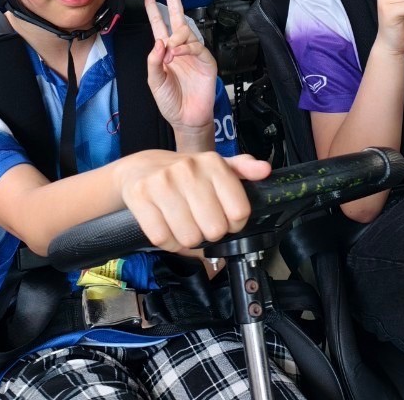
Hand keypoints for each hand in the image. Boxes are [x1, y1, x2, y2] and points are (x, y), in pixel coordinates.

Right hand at [117, 151, 270, 252]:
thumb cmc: (182, 173)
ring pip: (189, 238)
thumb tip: (264, 170)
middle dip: (209, 233)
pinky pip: (163, 239)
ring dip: (187, 239)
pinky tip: (168, 227)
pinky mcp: (140, 197)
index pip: (239, 212)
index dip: (234, 223)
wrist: (139, 168)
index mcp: (212, 162)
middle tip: (200, 221)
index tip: (224, 217)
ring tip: (183, 224)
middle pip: (215, 229)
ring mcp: (163, 183)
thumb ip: (242, 169)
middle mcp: (188, 169)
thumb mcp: (214, 167)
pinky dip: (168, 242)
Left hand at [144, 0, 219, 134]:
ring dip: (176, 36)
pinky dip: (186, 48)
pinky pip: (196, 46)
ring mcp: (193, 53)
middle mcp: (180, 48)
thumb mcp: (154, 82)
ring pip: (186, 31)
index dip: (154, 9)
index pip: (160, 24)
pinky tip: (178, 53)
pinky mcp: (206, 61)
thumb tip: (158, 43)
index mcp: (165, 51)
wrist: (187, 119)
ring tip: (170, 50)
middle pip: (176, 16)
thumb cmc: (171, 102)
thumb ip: (154, 62)